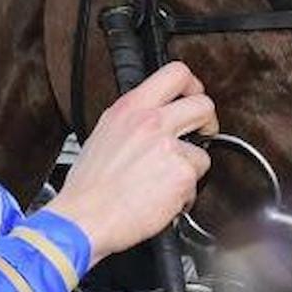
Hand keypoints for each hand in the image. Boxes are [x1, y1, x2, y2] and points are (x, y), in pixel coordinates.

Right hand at [46, 62, 216, 265]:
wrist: (84, 218)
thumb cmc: (87, 187)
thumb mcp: (103, 135)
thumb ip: (131, 121)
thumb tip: (153, 119)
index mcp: (130, 108)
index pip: (175, 73)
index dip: (193, 86)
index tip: (193, 98)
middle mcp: (150, 122)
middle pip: (203, 104)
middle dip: (207, 122)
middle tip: (202, 134)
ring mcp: (168, 147)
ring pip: (202, 152)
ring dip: (190, 168)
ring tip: (167, 182)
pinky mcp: (181, 174)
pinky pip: (196, 183)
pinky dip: (184, 195)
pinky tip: (163, 199)